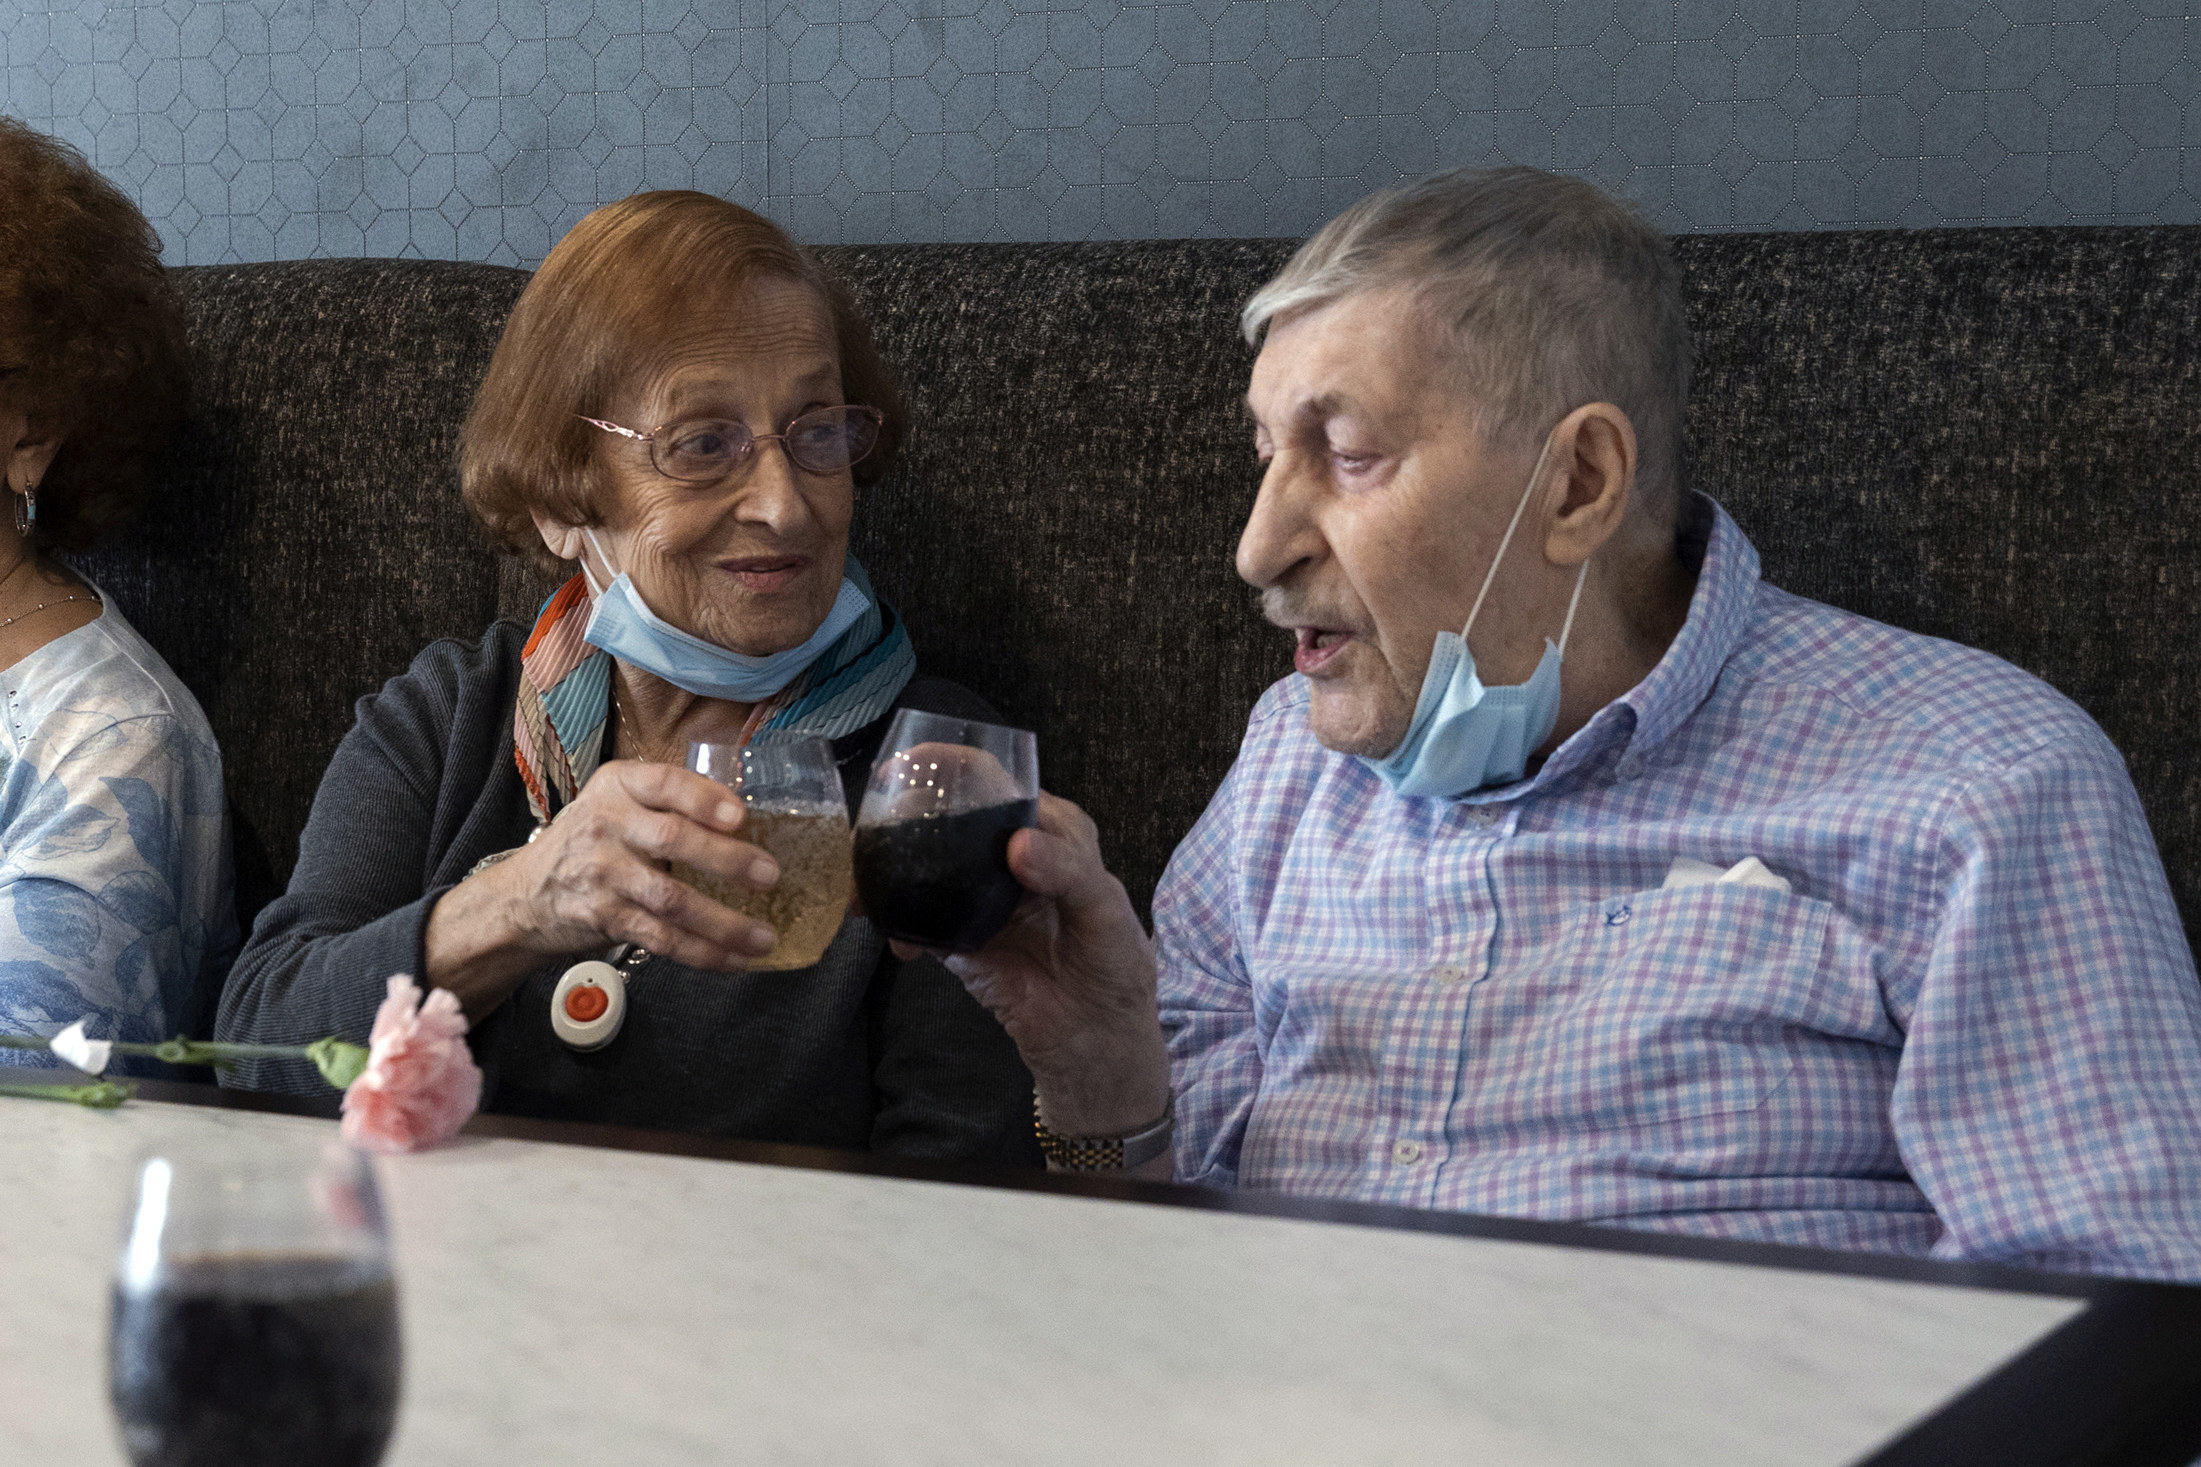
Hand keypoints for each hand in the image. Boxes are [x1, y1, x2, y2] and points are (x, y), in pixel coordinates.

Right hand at [425, 760, 778, 1015]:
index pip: (663, 782)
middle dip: (726, 859)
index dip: (703, 798)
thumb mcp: (617, 802)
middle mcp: (607, 825)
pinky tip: (736, 959)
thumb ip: (667, 802)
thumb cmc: (591, 841)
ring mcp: (604, 875)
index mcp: (617, 787)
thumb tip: (748, 819)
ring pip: (671, 899)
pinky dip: (702, 952)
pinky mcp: (606, 919)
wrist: (524, 894)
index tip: (741, 816)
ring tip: (764, 936)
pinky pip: (661, 938)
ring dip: (723, 922)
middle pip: (672, 839)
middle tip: (769, 875)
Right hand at [897, 792, 1169, 1136]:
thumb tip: (1016, 846)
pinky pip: (918, 923)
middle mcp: (1006, 855)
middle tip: (871, 832)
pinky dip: (899, 927)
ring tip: (866, 888)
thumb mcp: (1106, 910)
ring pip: (924, 868)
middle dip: (904, 820)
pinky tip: (898, 940)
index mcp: (1048, 830)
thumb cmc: (1114, 964)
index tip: (910, 765)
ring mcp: (977, 897)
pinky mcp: (957, 941)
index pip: (995, 783)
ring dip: (890, 874)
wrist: (1096, 1040)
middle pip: (947, 820)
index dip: (952, 767)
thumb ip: (1068, 871)